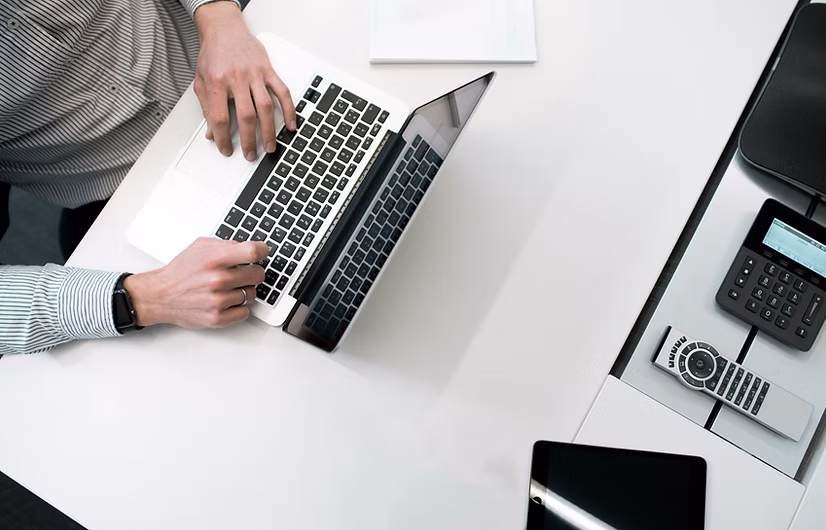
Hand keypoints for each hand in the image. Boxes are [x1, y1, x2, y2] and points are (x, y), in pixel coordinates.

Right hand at [124, 238, 267, 328]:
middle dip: (253, 272)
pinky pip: (245, 312)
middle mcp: (217, 280)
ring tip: (229, 287)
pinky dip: (239, 306)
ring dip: (244, 290)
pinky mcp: (217, 318)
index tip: (262, 252)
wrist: (160, 295)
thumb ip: (226, 244)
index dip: (262, 251)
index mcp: (214, 259)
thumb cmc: (181, 271)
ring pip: (252, 294)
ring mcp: (218, 301)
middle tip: (243, 272)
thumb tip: (249, 247)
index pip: (253, 252)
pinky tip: (228, 300)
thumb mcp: (200, 247)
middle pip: (258, 274)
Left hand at [193, 1, 295, 160]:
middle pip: (245, 116)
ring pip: (265, 107)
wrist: (224, 29)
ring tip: (269, 146)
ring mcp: (254, 74)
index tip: (226, 149)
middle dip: (249, 140)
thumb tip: (212, 133)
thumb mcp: (201, 81)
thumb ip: (207, 108)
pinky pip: (282, 92)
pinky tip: (290, 124)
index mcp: (216, 82)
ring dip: (268, 130)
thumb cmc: (213, 54)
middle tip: (251, 154)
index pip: (220, 117)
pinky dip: (288, 110)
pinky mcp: (268, 70)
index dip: (223, 138)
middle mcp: (236, 78)